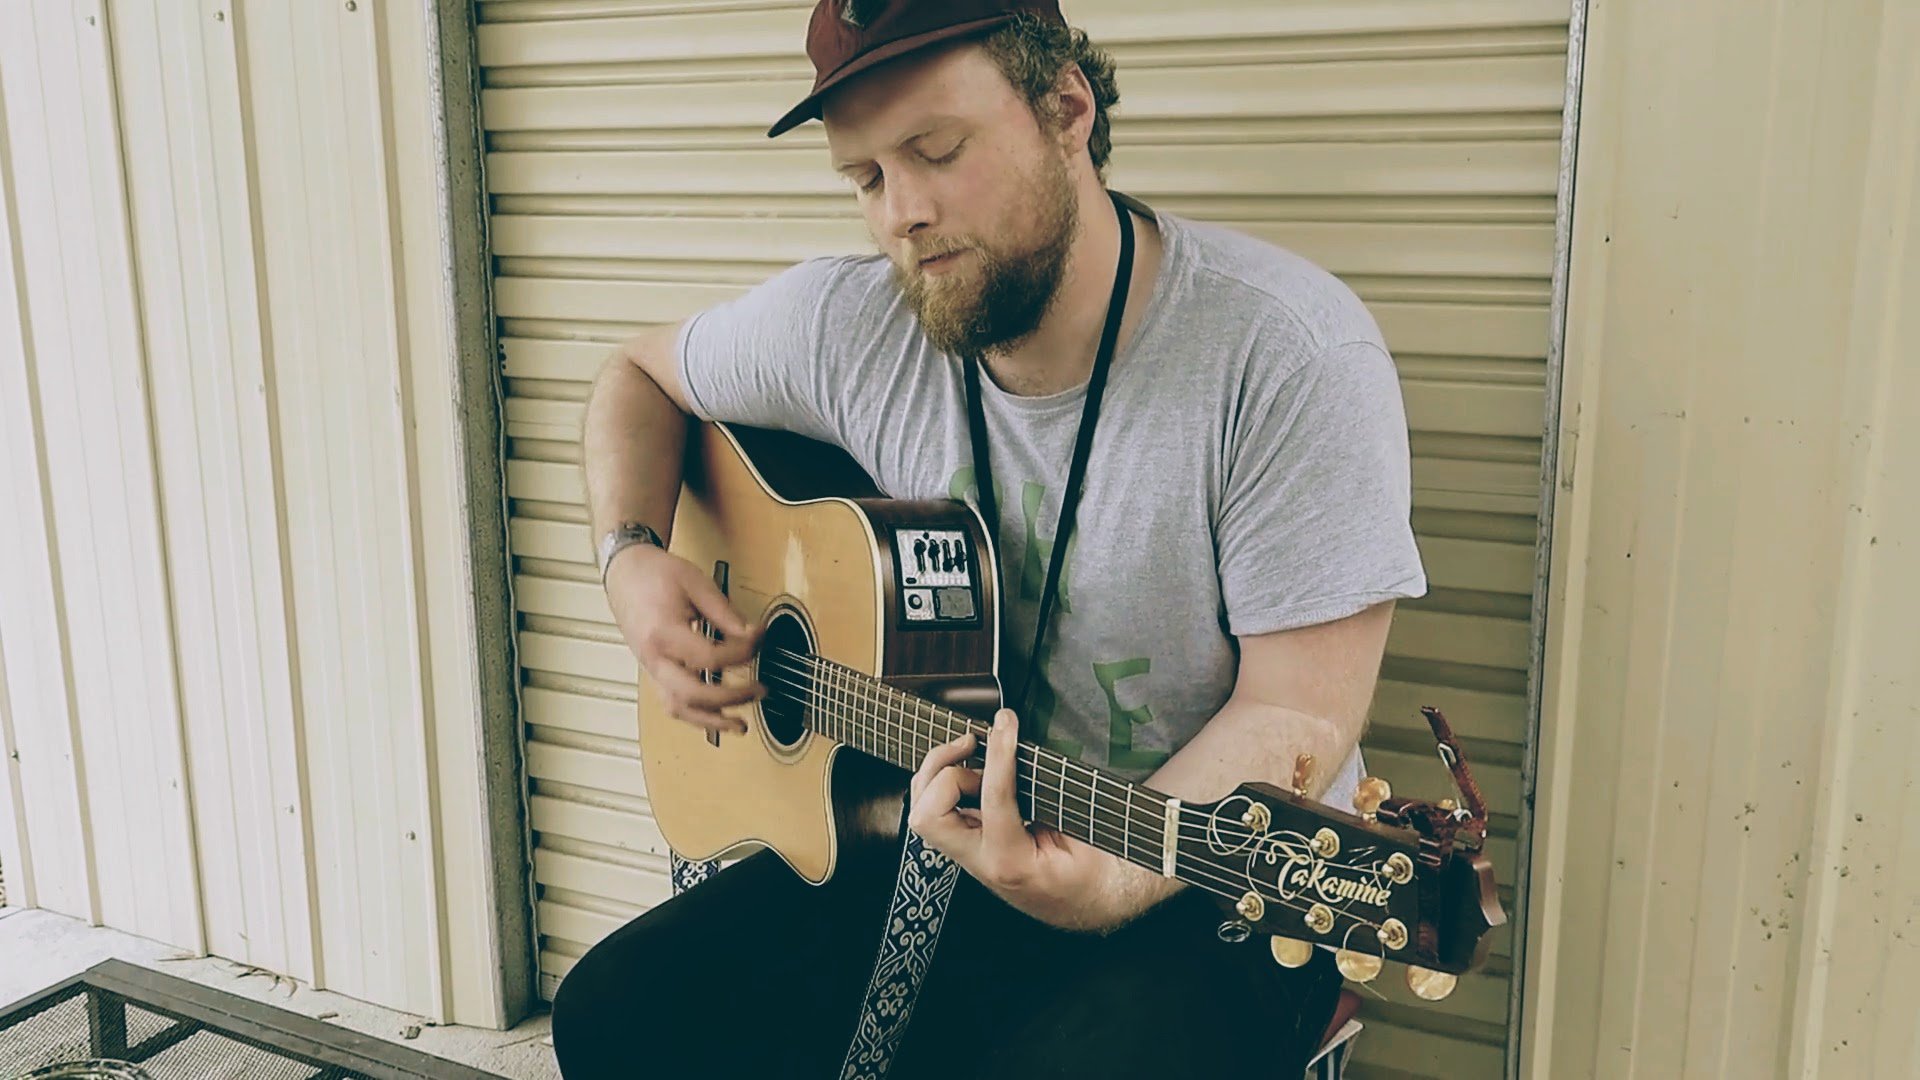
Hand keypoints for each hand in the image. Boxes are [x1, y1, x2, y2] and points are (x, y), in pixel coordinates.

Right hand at [605, 543, 762, 733]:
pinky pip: (673, 703)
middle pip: (692, 694)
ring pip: (678, 709)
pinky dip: (697, 715)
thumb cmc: (655, 575)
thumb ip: (725, 613)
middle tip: (759, 690)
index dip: (742, 652)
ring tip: (740, 724)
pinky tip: (718, 716)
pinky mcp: (654, 672)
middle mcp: (653, 657)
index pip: (709, 657)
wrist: (625, 573)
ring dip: (712, 721)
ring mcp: (651, 668)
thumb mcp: (696, 584)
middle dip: (730, 698)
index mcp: (662, 633)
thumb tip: (751, 636)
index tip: (759, 639)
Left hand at [907, 709, 1127, 928]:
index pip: (994, 799)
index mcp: (1012, 862)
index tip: (1006, 723)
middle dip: (946, 771)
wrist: (1086, 906)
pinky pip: (935, 809)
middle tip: (977, 746)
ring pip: (921, 810)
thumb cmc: (1089, 875)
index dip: (1000, 753)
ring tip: (971, 751)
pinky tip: (972, 769)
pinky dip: (943, 781)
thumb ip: (1057, 798)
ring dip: (938, 773)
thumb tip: (1029, 753)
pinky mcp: (967, 846)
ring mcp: (968, 856)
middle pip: (928, 814)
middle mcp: (980, 861)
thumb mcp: (1086, 837)